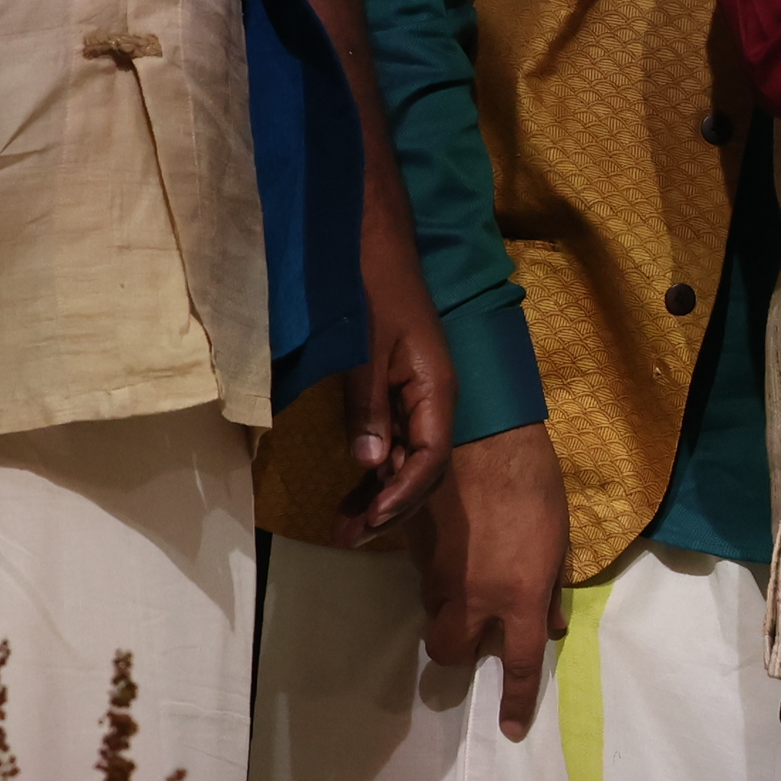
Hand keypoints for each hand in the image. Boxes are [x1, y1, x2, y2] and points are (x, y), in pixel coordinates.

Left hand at [332, 246, 457, 542]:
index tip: (370, 522)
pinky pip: (392, 442)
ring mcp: (417, 397)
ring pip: (406, 460)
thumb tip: (373, 465)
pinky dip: (373, 470)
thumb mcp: (368, 347)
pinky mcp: (398, 391)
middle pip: (422, 470)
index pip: (430, 460)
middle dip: (388, 508)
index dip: (402, 496)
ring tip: (343, 528)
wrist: (373, 243)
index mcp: (437, 390)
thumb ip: (370, 406)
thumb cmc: (373, 286)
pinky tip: (353, 490)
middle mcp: (435, 400)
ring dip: (377, 495)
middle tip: (349, 538)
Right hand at [410, 421, 569, 738]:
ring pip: (432, 613)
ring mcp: (436, 574)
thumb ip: (550, 590)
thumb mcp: (558, 541)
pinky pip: (422, 578)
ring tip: (471, 575)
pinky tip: (453, 546)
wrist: (485, 435)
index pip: (519, 665)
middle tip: (476, 632)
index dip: (516, 701)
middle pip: (449, 651)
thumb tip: (549, 628)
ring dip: (449, 608)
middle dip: (459, 651)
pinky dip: (437, 575)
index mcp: (519, 597)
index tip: (512, 730)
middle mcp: (472, 596)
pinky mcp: (411, 550)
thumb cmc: (535, 485)